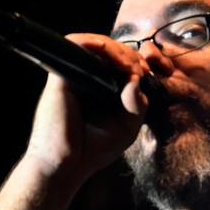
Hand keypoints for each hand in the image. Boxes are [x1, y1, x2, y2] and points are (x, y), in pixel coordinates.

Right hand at [23, 34, 150, 188]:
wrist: (66, 166)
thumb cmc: (93, 150)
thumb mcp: (127, 128)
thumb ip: (137, 104)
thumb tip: (136, 79)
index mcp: (100, 89)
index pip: (117, 62)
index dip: (135, 61)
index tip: (148, 73)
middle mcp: (85, 79)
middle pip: (107, 49)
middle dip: (129, 54)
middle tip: (141, 69)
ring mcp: (72, 76)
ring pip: (92, 43)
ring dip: (115, 49)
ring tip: (129, 66)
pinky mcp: (61, 76)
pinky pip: (74, 45)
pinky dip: (93, 43)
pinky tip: (112, 58)